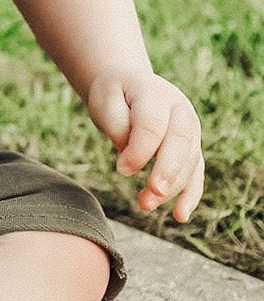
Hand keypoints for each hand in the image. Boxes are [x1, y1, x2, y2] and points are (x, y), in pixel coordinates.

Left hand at [84, 68, 203, 220]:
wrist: (128, 85)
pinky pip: (196, 173)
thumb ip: (116, 124)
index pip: (153, 124)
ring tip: (146, 205)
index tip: (121, 169)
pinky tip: (180, 215)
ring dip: (172, 187)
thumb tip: (129, 155)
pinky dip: (190, 195)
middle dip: (168, 171)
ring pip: (190, 161)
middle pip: (181, 142)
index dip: (140, 150)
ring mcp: (191, 129)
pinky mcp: (192, 148)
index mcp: (156, 93)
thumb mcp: (105, 100)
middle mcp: (180, 110)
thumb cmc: (113, 94)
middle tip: (151, 193)